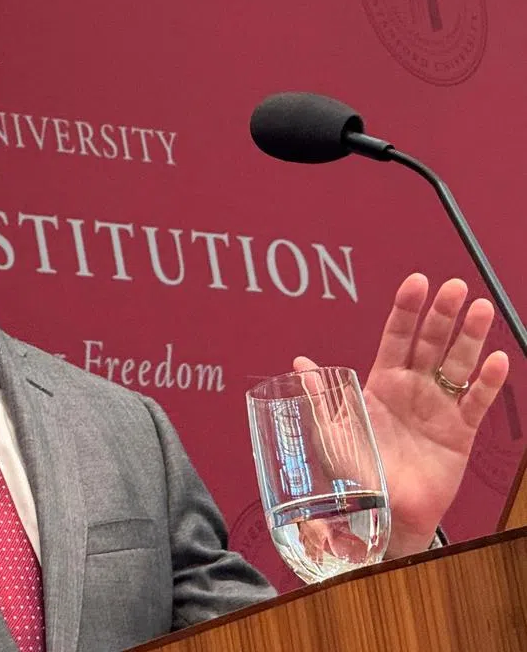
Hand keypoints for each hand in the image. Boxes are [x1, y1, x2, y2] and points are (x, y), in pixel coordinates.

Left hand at [295, 273, 509, 557]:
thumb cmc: (356, 474)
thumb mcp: (332, 434)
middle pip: (431, 344)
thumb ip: (322, 398)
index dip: (406, 310)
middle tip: (454, 287)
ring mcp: (438, 408)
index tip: (416, 282)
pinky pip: (476, 403)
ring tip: (479, 309)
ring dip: (470, 337)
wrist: (383, 513)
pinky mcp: (460, 432)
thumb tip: (300, 363)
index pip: (396, 337)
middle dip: (442, 314)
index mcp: (381, 384)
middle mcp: (412, 390)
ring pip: (458, 365)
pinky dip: (487, 382)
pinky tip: (495, 360)